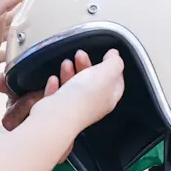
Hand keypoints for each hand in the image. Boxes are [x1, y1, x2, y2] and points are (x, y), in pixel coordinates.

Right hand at [0, 50, 124, 161]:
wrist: (57, 115)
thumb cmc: (83, 97)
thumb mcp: (107, 72)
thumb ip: (114, 63)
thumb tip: (115, 56)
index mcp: (108, 98)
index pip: (116, 83)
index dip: (113, 68)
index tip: (108, 57)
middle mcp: (92, 106)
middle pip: (92, 83)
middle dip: (87, 66)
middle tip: (80, 54)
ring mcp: (74, 109)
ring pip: (74, 88)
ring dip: (70, 73)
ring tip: (66, 63)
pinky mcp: (56, 111)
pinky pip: (57, 96)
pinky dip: (56, 86)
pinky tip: (54, 79)